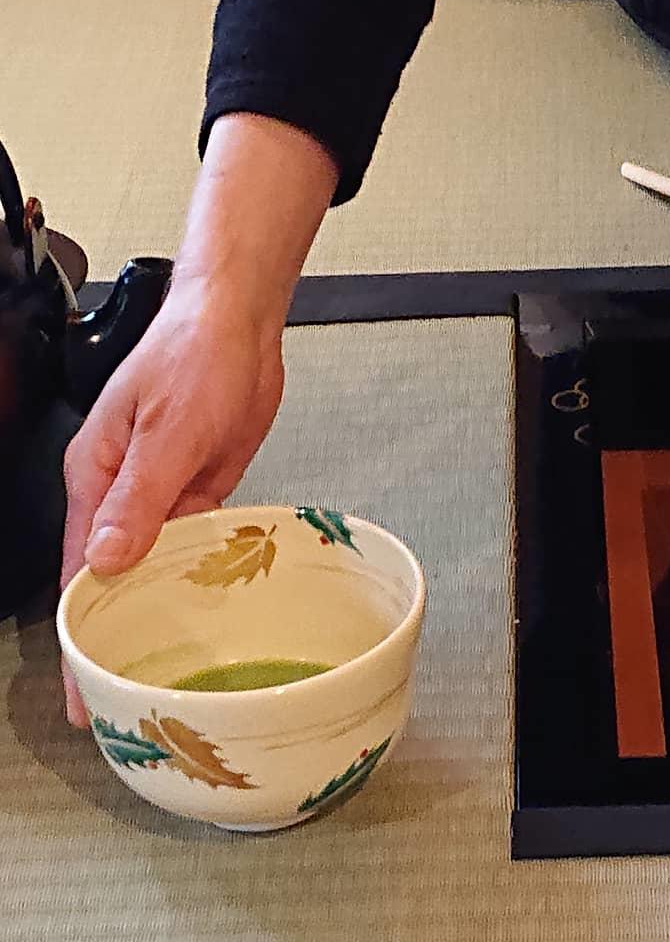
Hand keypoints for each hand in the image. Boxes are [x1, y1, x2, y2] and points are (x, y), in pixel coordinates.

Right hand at [60, 286, 284, 723]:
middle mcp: (125, 492)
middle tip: (128, 697)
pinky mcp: (202, 488)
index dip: (79, 634)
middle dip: (116, 635)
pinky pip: (196, 542)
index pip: (76, 574)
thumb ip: (139, 500)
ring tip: (171, 666)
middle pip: (114, 577)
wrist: (239, 327)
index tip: (79, 688)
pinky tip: (211, 605)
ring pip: (157, 565)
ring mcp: (165, 493)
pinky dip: (200, 573)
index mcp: (96, 479)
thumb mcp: (165, 431)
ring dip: (162, 608)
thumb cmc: (192, 357)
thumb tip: (105, 560)